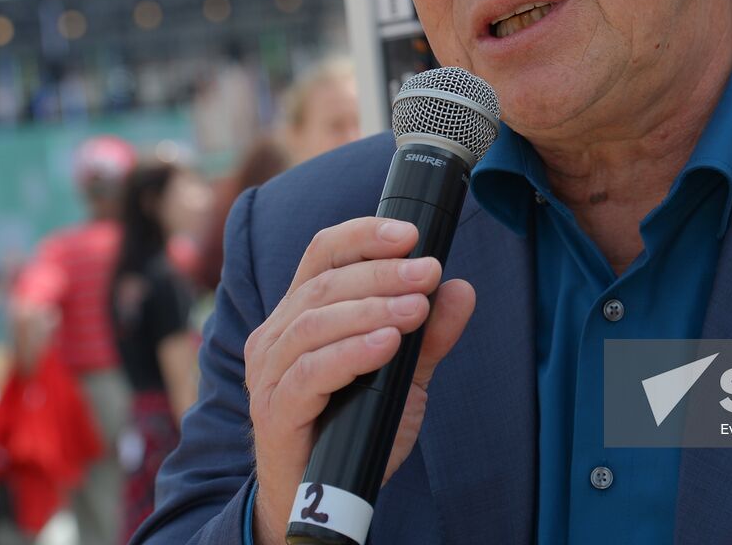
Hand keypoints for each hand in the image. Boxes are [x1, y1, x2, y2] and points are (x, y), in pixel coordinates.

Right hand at [245, 217, 475, 544]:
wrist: (318, 498)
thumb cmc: (354, 427)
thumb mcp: (403, 375)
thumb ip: (429, 334)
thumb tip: (461, 289)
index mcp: (300, 313)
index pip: (323, 254)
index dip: (363, 236)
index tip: (410, 234)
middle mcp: (278, 336)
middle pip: (325, 284)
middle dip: (382, 273)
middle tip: (429, 272)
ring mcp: (270, 374)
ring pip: (315, 323)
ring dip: (371, 309)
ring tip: (417, 310)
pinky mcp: (275, 411)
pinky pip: (311, 372)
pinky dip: (351, 353)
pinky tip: (387, 345)